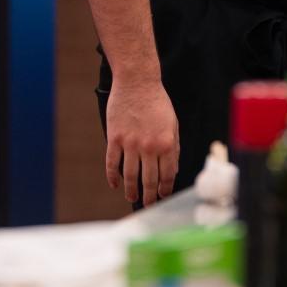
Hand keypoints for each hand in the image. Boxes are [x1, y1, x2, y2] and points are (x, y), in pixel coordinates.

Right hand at [104, 78, 179, 205]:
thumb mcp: (173, 124)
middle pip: (149, 179)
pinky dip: (112, 176)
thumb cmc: (157, 101)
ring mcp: (130, 143)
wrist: (137, 81)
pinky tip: (114, 184)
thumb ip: (174, 148)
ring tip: (132, 197)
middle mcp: (149, 147)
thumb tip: (173, 169)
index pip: (167, 175)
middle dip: (149, 195)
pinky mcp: (114, 138)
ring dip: (131, 190)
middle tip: (148, 204)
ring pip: (129, 175)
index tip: (162, 195)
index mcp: (166, 144)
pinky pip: (112, 163)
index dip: (165, 188)